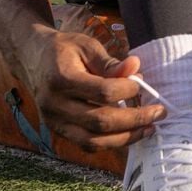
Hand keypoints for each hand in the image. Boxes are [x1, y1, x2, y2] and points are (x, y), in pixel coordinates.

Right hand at [18, 27, 165, 150]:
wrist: (31, 59)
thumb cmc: (63, 49)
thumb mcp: (86, 46)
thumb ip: (110, 62)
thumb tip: (135, 67)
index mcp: (61, 79)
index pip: (102, 92)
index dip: (127, 90)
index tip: (142, 83)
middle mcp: (55, 105)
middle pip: (99, 121)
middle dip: (134, 119)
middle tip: (159, 112)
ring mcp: (54, 122)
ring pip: (93, 140)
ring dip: (126, 137)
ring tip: (149, 129)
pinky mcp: (58, 131)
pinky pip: (86, 144)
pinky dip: (110, 143)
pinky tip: (129, 134)